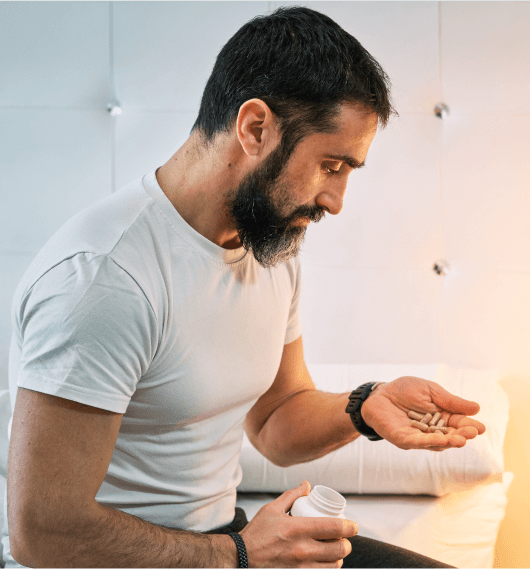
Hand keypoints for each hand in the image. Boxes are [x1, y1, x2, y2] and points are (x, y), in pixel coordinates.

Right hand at [239, 481, 357, 567]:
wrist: (241, 558)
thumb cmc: (256, 533)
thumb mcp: (272, 509)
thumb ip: (292, 495)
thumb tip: (307, 485)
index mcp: (297, 529)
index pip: (334, 527)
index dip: (349, 527)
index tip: (353, 526)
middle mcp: (302, 549)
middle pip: (339, 549)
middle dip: (346, 544)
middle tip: (344, 539)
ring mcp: (301, 568)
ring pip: (333, 565)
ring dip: (338, 558)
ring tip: (335, 551)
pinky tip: (324, 563)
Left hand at [360, 377, 485, 450]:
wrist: (378, 393)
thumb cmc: (404, 390)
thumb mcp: (430, 391)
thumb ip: (450, 401)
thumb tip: (476, 408)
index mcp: (441, 418)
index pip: (458, 423)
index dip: (469, 426)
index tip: (481, 427)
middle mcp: (432, 431)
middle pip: (450, 436)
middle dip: (462, 435)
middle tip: (473, 433)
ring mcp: (418, 437)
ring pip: (437, 443)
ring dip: (449, 442)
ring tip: (462, 440)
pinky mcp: (404, 439)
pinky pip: (418, 442)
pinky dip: (430, 442)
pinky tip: (441, 441)